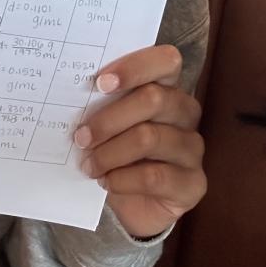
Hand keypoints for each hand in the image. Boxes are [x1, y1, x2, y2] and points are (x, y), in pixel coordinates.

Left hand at [74, 44, 205, 239]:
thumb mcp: (108, 125)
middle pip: (154, 99)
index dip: (134, 67)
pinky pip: (154, 176)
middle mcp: (186, 112)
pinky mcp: (193, 183)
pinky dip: (122, 179)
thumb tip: (72, 96)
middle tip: (81, 137)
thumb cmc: (116, 153)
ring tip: (89, 165)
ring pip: (149, 138)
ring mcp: (192, 148)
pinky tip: (107, 182)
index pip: (166, 61)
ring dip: (110, 153)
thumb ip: (101, 105)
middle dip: (109, 118)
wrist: (131, 205)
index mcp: (167, 87)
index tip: (99, 83)